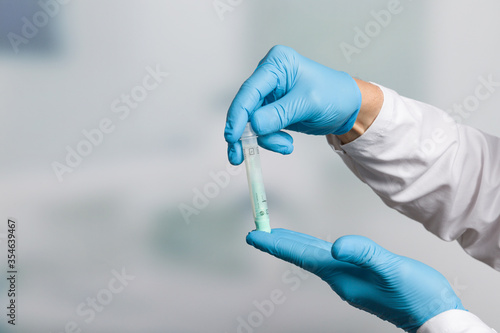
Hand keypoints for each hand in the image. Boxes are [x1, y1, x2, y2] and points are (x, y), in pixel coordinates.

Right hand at [224, 45, 361, 164]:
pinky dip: (270, 140)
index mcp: (277, 64)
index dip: (238, 114)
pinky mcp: (271, 110)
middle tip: (239, 155)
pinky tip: (286, 144)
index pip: (250, 90)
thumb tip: (255, 125)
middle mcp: (268, 77)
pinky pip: (262, 129)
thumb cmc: (334, 95)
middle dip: (245, 133)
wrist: (348, 107)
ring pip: (252, 122)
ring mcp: (269, 95)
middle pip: (246, 107)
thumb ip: (279, 114)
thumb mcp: (308, 103)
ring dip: (265, 139)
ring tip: (286, 146)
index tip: (232, 136)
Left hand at [246, 229, 464, 332]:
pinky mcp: (361, 281)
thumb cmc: (419, 295)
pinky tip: (316, 249)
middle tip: (258, 232)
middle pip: (303, 257)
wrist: (437, 319)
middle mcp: (341, 280)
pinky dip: (314, 251)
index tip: (254, 234)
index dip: (277, 244)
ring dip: (295, 246)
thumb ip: (364, 254)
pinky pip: (329, 262)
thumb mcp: (392, 270)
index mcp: (342, 276)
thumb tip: (335, 245)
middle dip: (279, 244)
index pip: (301, 256)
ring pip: (314, 260)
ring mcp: (350, 282)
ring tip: (279, 236)